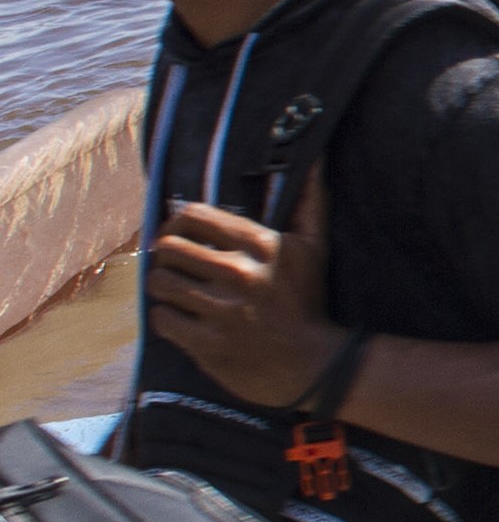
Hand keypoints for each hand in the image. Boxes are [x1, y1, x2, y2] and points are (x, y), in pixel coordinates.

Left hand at [145, 174, 345, 410]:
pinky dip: (166, 317)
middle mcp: (239, 274)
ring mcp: (221, 310)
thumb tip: (315, 157)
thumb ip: (309, 201)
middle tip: (174, 263)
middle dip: (165, 254)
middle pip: (168, 247)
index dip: (176, 221)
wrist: (312, 365)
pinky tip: (182, 317)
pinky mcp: (207, 342)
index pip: (193, 216)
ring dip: (163, 285)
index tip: (179, 234)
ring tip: (176, 289)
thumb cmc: (306, 301)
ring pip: (160, 283)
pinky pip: (162, 318)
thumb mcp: (314, 248)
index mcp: (261, 246)